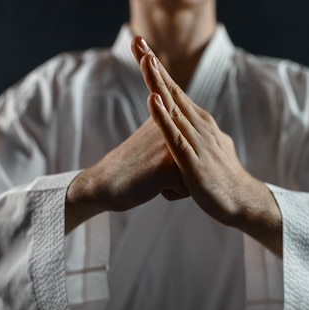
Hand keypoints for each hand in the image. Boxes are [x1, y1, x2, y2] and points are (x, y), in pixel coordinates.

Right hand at [65, 117, 187, 232]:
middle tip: (153, 166)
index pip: (197, 146)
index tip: (158, 156)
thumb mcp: (158, 138)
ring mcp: (172, 145)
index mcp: (172, 116)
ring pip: (195, 176)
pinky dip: (170, 193)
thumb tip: (203, 134)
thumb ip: (178, 132)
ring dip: (176, 182)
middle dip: (181, 172)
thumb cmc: (134, 166)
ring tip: (153, 174)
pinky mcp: (169, 166)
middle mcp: (174, 126)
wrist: (105, 182)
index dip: (180, 159)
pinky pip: (186, 190)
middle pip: (199, 160)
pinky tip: (151, 184)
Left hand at [130, 37, 282, 252]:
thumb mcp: (205, 151)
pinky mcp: (193, 161)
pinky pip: (176, 136)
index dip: (157, 69)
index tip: (141, 47)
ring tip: (146, 60)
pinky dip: (163, 117)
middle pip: (172, 90)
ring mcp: (197, 141)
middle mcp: (199, 125)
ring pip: (174, 107)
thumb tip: (182, 131)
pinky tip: (153, 102)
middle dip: (153, 65)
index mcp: (199, 123)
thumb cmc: (221, 178)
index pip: (174, 91)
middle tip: (138, 40)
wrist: (240, 202)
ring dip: (159, 83)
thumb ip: (193, 137)